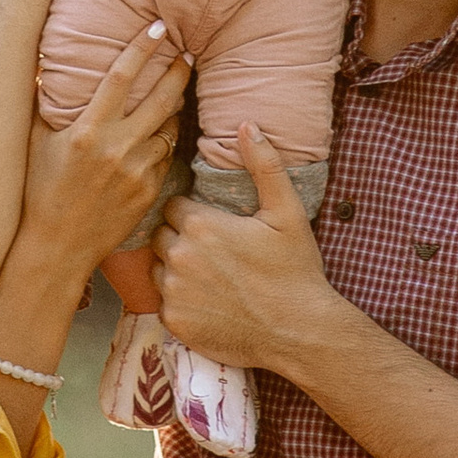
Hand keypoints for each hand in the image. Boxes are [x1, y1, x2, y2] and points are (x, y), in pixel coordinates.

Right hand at [19, 24, 191, 273]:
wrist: (57, 247)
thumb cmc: (39, 191)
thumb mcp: (36, 143)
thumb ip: (42, 102)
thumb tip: (42, 66)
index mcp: (88, 131)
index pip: (122, 76)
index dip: (143, 47)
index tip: (159, 26)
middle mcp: (117, 148)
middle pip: (161, 98)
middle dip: (178, 72)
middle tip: (187, 54)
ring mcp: (137, 171)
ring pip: (169, 128)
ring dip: (175, 108)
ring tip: (178, 93)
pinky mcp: (149, 191)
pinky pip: (166, 157)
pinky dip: (165, 142)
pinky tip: (162, 135)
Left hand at [153, 128, 366, 387]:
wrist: (299, 332)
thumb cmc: (295, 270)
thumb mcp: (287, 212)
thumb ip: (264, 165)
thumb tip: (246, 125)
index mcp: (200, 224)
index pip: (173, 206)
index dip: (191, 213)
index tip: (211, 223)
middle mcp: (179, 256)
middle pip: (161, 236)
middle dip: (180, 239)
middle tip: (213, 251)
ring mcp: (173, 292)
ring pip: (158, 269)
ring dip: (175, 269)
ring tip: (210, 277)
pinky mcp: (174, 322)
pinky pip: (164, 303)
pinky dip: (180, 302)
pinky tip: (208, 303)